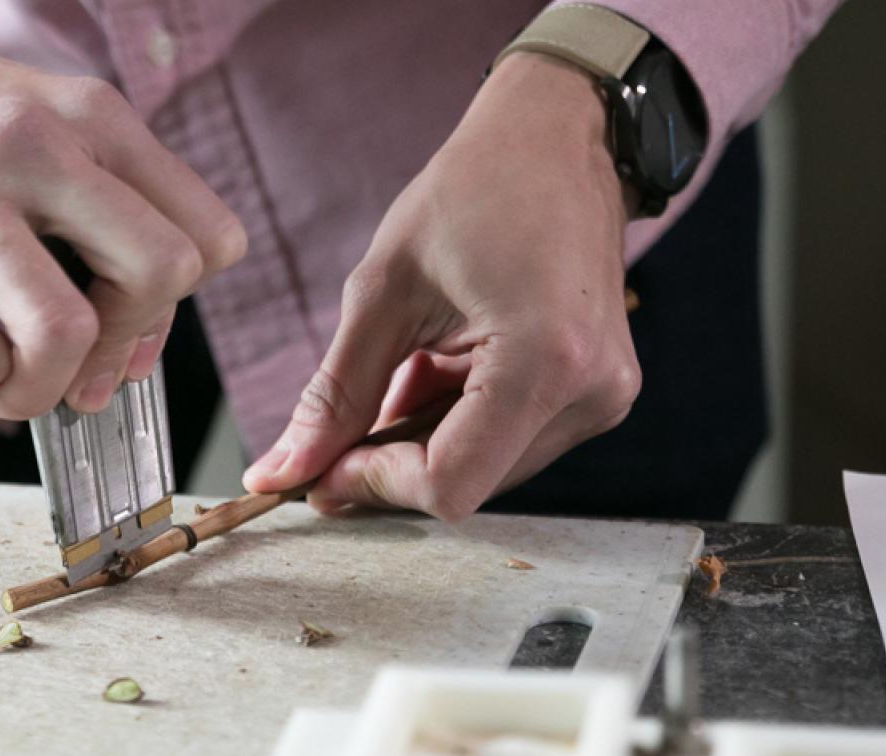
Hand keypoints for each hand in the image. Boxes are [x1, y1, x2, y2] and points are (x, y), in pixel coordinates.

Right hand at [0, 0, 244, 417]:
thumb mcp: (34, 124)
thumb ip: (98, 212)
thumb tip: (137, 346)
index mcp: (91, 119)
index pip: (209, 239)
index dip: (176, 305)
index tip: (121, 320)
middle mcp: (37, 150)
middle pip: (162, 276)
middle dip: (127, 347)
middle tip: (77, 362)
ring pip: (67, 335)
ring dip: (45, 388)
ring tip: (8, 378)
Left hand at [241, 53, 639, 519]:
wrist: (559, 139)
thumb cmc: (475, 190)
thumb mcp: (383, 290)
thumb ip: (334, 395)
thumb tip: (281, 474)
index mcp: (545, 361)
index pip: (449, 483)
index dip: (373, 486)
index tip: (318, 471)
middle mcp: (591, 392)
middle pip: (467, 484)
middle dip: (390, 465)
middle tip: (335, 429)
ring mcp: (603, 397)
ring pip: (485, 470)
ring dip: (423, 442)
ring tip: (401, 368)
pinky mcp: (599, 393)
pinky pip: (509, 441)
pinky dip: (456, 423)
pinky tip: (435, 368)